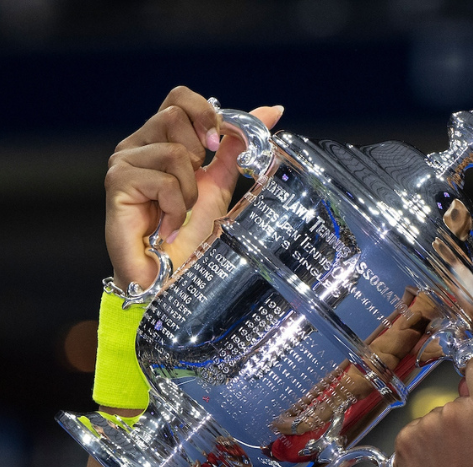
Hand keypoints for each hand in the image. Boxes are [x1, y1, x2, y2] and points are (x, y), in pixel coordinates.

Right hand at [105, 86, 282, 290]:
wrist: (170, 277)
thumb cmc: (191, 237)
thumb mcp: (220, 185)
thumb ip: (237, 148)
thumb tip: (271, 111)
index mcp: (160, 140)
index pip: (179, 97)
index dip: (204, 113)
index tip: (217, 144)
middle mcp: (138, 145)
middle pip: (174, 115)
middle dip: (197, 156)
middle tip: (191, 191)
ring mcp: (124, 162)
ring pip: (174, 152)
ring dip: (189, 191)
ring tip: (179, 215)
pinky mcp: (117, 183)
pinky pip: (163, 181)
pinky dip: (175, 209)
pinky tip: (167, 228)